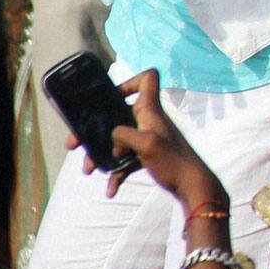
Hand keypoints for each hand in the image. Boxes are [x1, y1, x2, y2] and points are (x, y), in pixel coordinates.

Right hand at [70, 69, 226, 208]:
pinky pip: (126, 161)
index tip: (114, 96)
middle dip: (95, 129)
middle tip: (76, 143)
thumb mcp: (147, 143)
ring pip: (118, 140)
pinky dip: (117, 173)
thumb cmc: (174, 161)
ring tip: (89, 169)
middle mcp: (148, 120)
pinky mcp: (148, 156)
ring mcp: (147, 138)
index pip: (148, 78)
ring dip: (101, 154)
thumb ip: (124, 134)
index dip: (131, 81)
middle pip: (117, 115)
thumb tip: (112, 138)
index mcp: (151, 109)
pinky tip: (111, 189)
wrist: (194, 188)